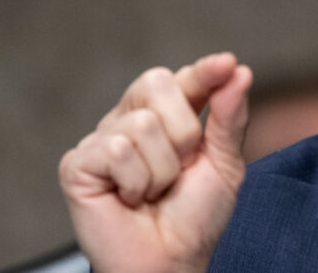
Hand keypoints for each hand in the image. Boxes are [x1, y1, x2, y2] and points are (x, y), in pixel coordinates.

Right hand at [59, 53, 252, 272]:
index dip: (204, 71)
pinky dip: (137, 181)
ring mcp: (102, 140)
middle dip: (185, 131)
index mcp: (167, 116)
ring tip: (155, 191)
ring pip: (143, 123)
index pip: (183, 78)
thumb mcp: (225, 163)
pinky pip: (117, 149)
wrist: (171, 261)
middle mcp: (131, 120)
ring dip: (163, 168)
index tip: (227, 64)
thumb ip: (229, 117)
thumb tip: (239, 70)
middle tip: (183, 167)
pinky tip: (130, 198)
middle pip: (157, 83)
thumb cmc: (194, 216)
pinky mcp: (78, 164)